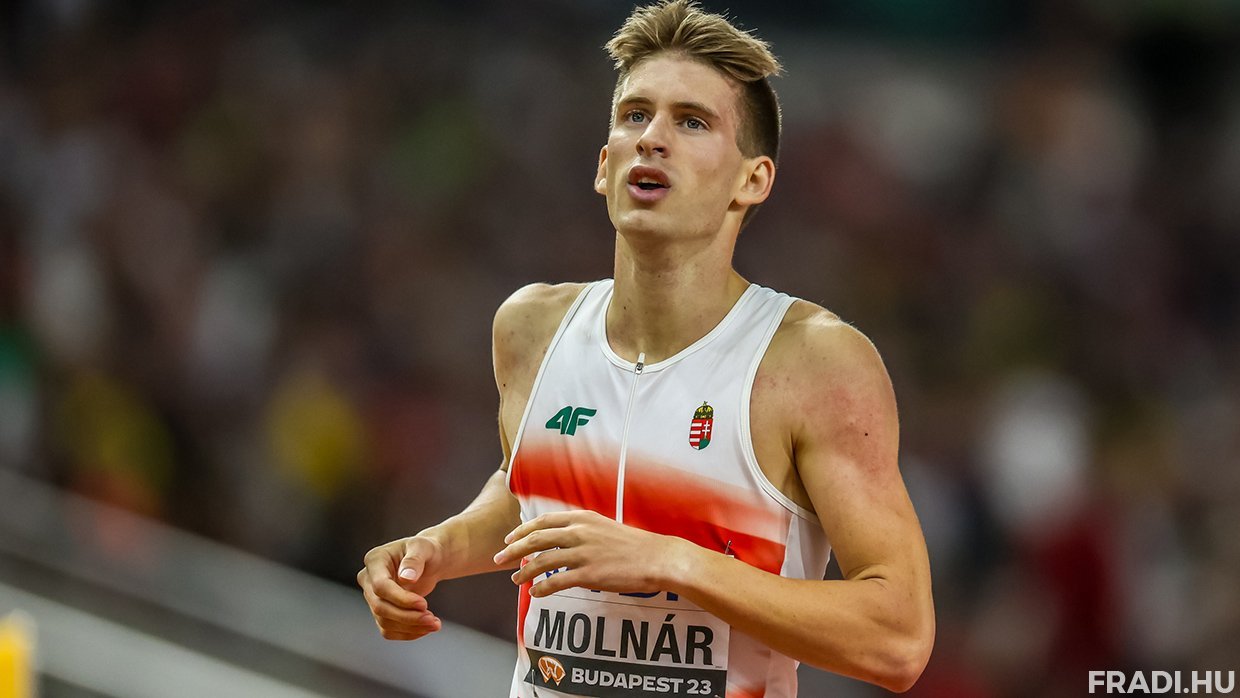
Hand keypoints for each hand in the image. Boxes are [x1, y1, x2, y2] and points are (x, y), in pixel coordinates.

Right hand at [357, 536, 443, 639]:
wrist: (429, 560)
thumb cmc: (425, 550)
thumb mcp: (423, 547)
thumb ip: (414, 560)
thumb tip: (406, 578)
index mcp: (375, 560)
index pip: (380, 586)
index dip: (401, 599)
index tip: (424, 604)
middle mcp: (368, 579)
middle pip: (380, 607)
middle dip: (407, 617)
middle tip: (433, 620)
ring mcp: (372, 597)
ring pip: (384, 622)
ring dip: (410, 627)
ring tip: (434, 624)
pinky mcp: (381, 611)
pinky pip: (389, 629)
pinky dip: (408, 633)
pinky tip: (426, 628)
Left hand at [493, 510, 684, 597]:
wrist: (656, 558)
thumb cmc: (634, 545)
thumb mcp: (605, 527)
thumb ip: (582, 529)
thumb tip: (562, 538)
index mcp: (583, 518)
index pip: (543, 521)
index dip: (522, 530)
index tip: (509, 538)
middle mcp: (579, 532)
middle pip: (535, 539)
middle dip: (513, 550)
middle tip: (499, 559)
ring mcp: (583, 553)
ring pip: (541, 562)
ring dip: (524, 572)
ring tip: (515, 580)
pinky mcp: (588, 574)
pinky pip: (556, 582)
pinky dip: (541, 589)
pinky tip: (535, 594)